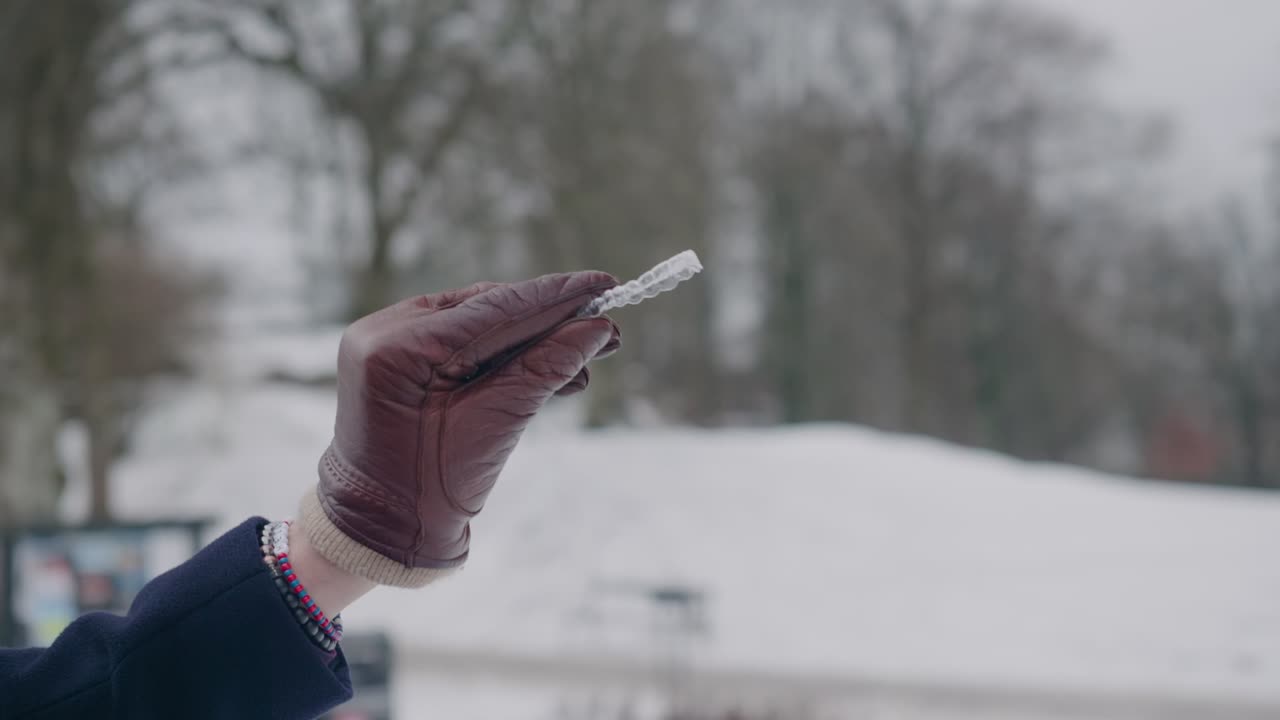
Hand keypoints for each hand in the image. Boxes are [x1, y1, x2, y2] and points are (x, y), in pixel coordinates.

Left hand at [298, 272, 620, 586]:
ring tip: (587, 354)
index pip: (492, 308)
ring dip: (533, 339)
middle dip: (549, 320)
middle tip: (606, 324)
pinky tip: (550, 363)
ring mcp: (388, 342)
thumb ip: (545, 368)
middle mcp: (384, 331)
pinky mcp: (398, 358)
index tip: (605, 283)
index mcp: (396, 347)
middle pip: (486, 310)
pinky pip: (462, 342)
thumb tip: (598, 329)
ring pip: (478, 324)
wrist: (382, 529)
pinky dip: (506, 354)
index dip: (555, 296)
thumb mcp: (495, 424)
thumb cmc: (430, 490)